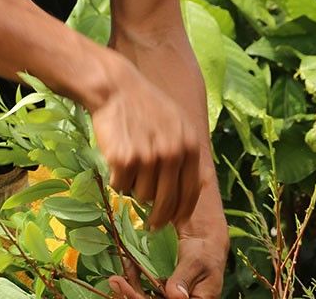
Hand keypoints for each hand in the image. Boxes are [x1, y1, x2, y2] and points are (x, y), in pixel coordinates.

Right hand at [89, 54, 204, 230]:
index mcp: (189, 145)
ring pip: (142, 196)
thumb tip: (199, 185)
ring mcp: (148, 157)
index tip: (174, 222)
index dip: (182, 211)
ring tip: (130, 166)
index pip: (190, 192)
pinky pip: (121, 186)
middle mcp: (172, 153)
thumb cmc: (146, 107)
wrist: (116, 88)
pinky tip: (117, 160)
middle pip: (167, 202)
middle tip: (152, 226)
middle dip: (159, 218)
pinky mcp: (124, 159)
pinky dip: (117, 180)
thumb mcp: (178, 124)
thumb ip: (188, 153)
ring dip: (135, 188)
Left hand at [108, 189, 228, 298]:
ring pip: (146, 298)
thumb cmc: (205, 251)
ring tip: (115, 279)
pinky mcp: (160, 289)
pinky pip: (144, 289)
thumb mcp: (196, 262)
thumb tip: (175, 297)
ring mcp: (169, 297)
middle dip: (134, 296)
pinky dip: (132, 281)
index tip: (136, 295)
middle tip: (116, 282)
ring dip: (129, 289)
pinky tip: (123, 271)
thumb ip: (184, 279)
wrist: (203, 241)